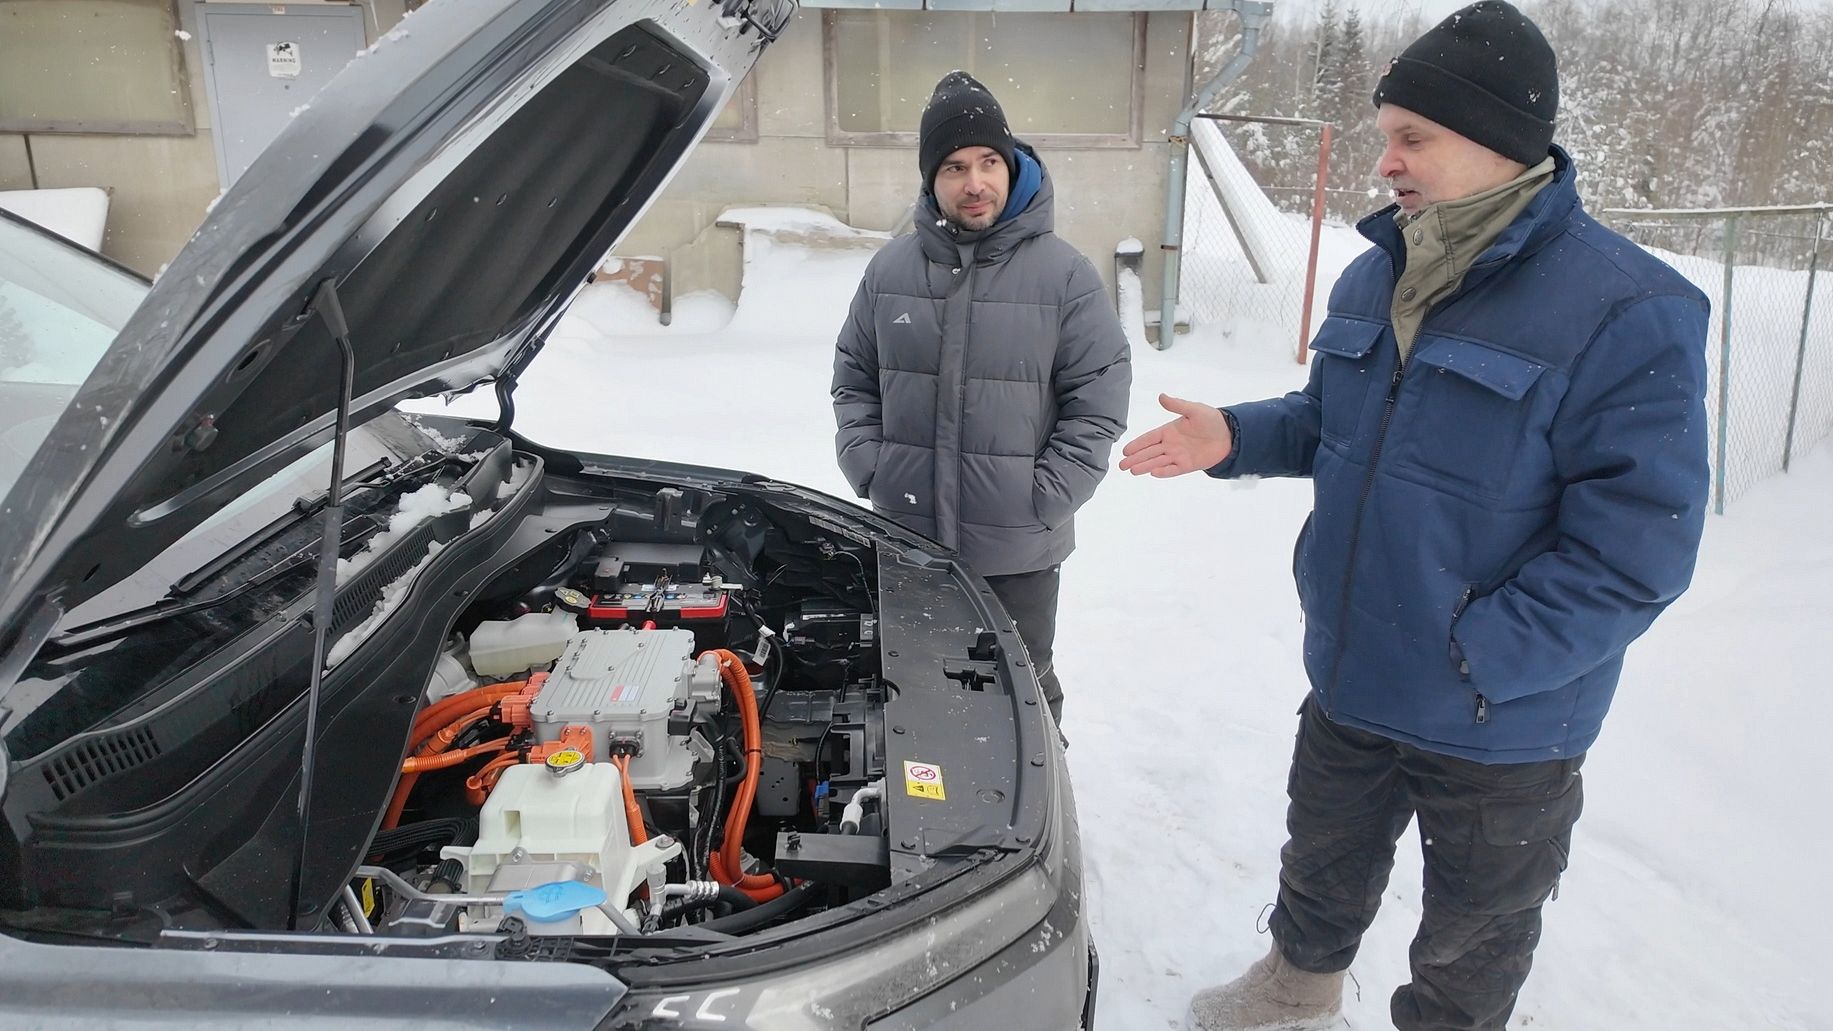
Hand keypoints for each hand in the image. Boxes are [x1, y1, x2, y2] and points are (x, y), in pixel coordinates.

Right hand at [1118, 394, 1233, 476]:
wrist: (1230, 435)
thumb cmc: (1212, 420)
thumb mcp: (1193, 409)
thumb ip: (1177, 405)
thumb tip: (1161, 396)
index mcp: (1169, 431)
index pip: (1149, 438)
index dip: (1137, 444)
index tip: (1125, 450)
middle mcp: (1170, 445)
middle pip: (1149, 452)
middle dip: (1135, 459)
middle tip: (1121, 465)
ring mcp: (1178, 456)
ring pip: (1157, 461)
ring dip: (1145, 466)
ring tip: (1132, 471)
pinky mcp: (1188, 465)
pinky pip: (1173, 469)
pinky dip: (1164, 471)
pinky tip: (1153, 473)